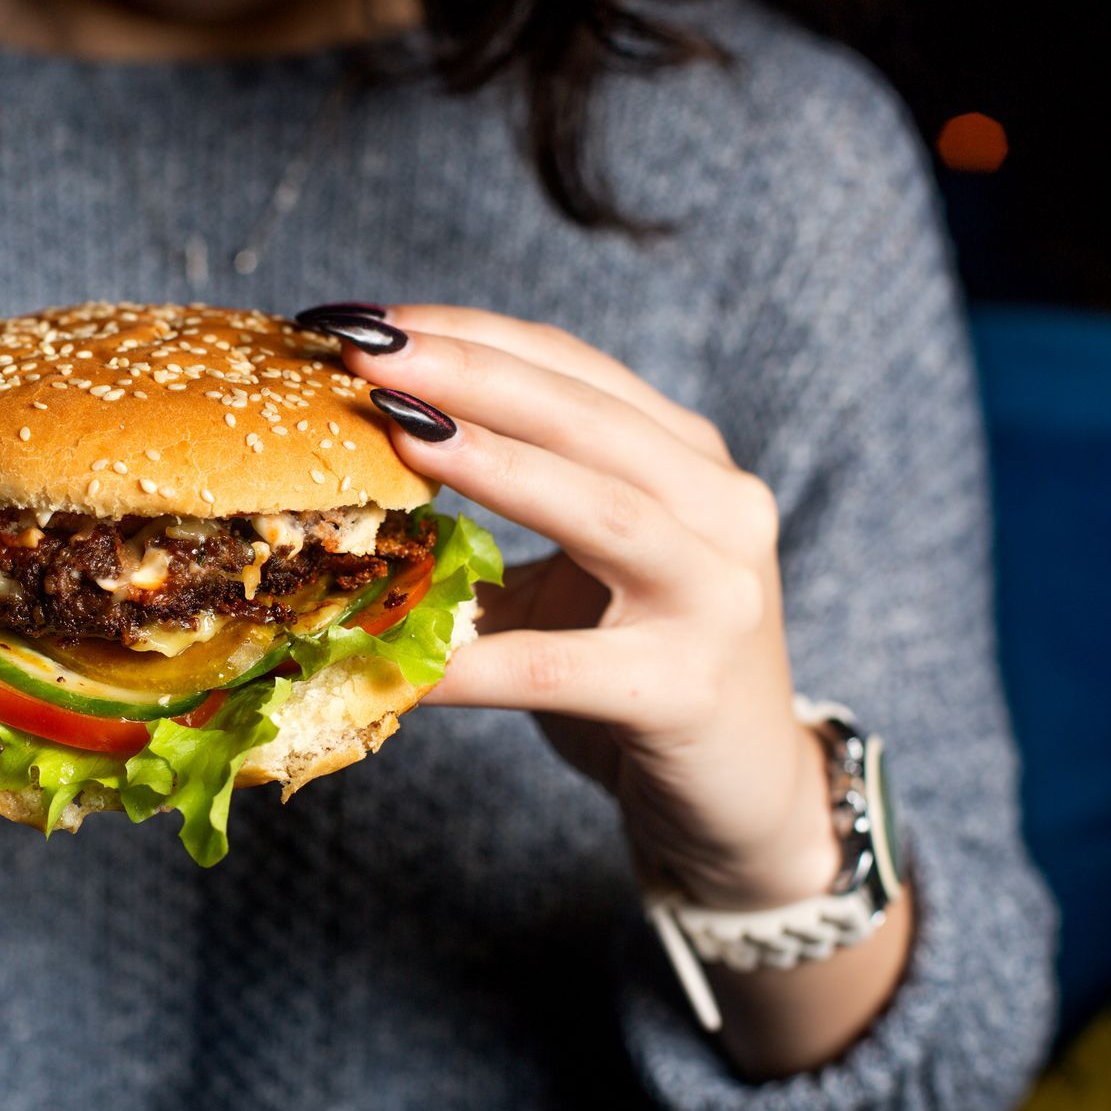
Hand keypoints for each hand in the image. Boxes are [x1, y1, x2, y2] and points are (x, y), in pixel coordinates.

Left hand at [308, 304, 838, 911]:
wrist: (744, 792)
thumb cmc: (642, 664)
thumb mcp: (588, 564)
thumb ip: (518, 502)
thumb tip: (369, 454)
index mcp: (688, 460)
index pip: (573, 369)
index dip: (470, 334)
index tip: (367, 318)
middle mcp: (720, 508)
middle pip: (586, 417)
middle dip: (471, 374)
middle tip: (366, 351)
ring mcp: (714, 597)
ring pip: (601, 510)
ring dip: (495, 464)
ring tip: (400, 435)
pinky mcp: (684, 689)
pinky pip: (556, 666)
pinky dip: (473, 661)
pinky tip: (397, 662)